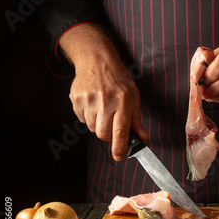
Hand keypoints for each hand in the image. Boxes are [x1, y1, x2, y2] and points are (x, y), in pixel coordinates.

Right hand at [59, 24, 147, 160]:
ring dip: (97, 124)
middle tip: (111, 124)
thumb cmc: (118, 79)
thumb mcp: (133, 97)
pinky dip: (87, 116)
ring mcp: (89, 101)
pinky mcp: (76, 99)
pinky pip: (81, 118)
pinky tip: (93, 104)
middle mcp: (105, 102)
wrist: (97, 60)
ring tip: (102, 109)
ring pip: (91, 128)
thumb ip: (136, 119)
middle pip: (103, 134)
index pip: (120, 132)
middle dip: (107, 135)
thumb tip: (142, 137)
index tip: (119, 157)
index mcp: (122, 102)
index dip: (120, 147)